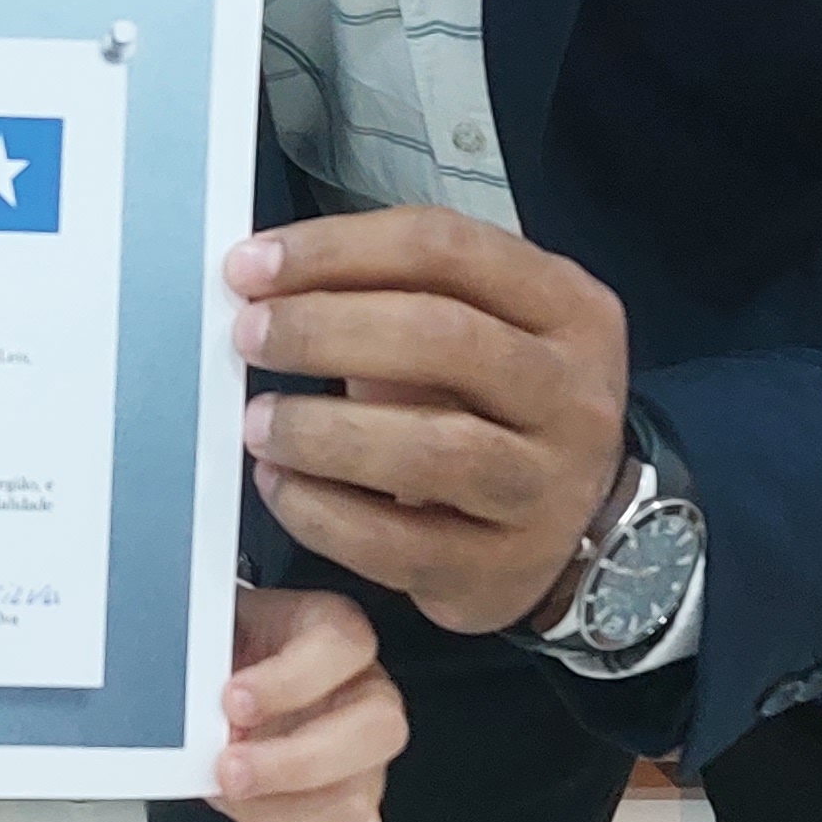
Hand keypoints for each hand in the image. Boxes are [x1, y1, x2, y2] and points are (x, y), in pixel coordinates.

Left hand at [204, 585, 406, 821]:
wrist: (217, 684)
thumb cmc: (222, 655)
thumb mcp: (209, 631)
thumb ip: (204, 650)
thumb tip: (178, 687)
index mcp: (334, 632)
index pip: (343, 644)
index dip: (289, 679)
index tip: (232, 700)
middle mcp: (365, 693)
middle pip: (376, 731)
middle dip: (292, 763)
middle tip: (228, 769)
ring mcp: (365, 759)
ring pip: (356, 799)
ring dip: (279, 812)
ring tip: (226, 794)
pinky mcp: (355, 812)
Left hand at [225, 208, 632, 631]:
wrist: (572, 520)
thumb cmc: (496, 403)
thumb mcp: (476, 323)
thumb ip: (391, 292)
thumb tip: (263, 286)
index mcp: (567, 308)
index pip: (445, 249)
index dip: (335, 251)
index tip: (251, 266)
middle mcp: (572, 395)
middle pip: (442, 338)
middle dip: (323, 331)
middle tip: (250, 337)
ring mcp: (547, 490)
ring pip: (428, 449)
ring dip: (321, 431)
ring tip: (259, 421)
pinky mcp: (503, 571)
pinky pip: (398, 544)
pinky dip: (321, 513)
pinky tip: (280, 485)